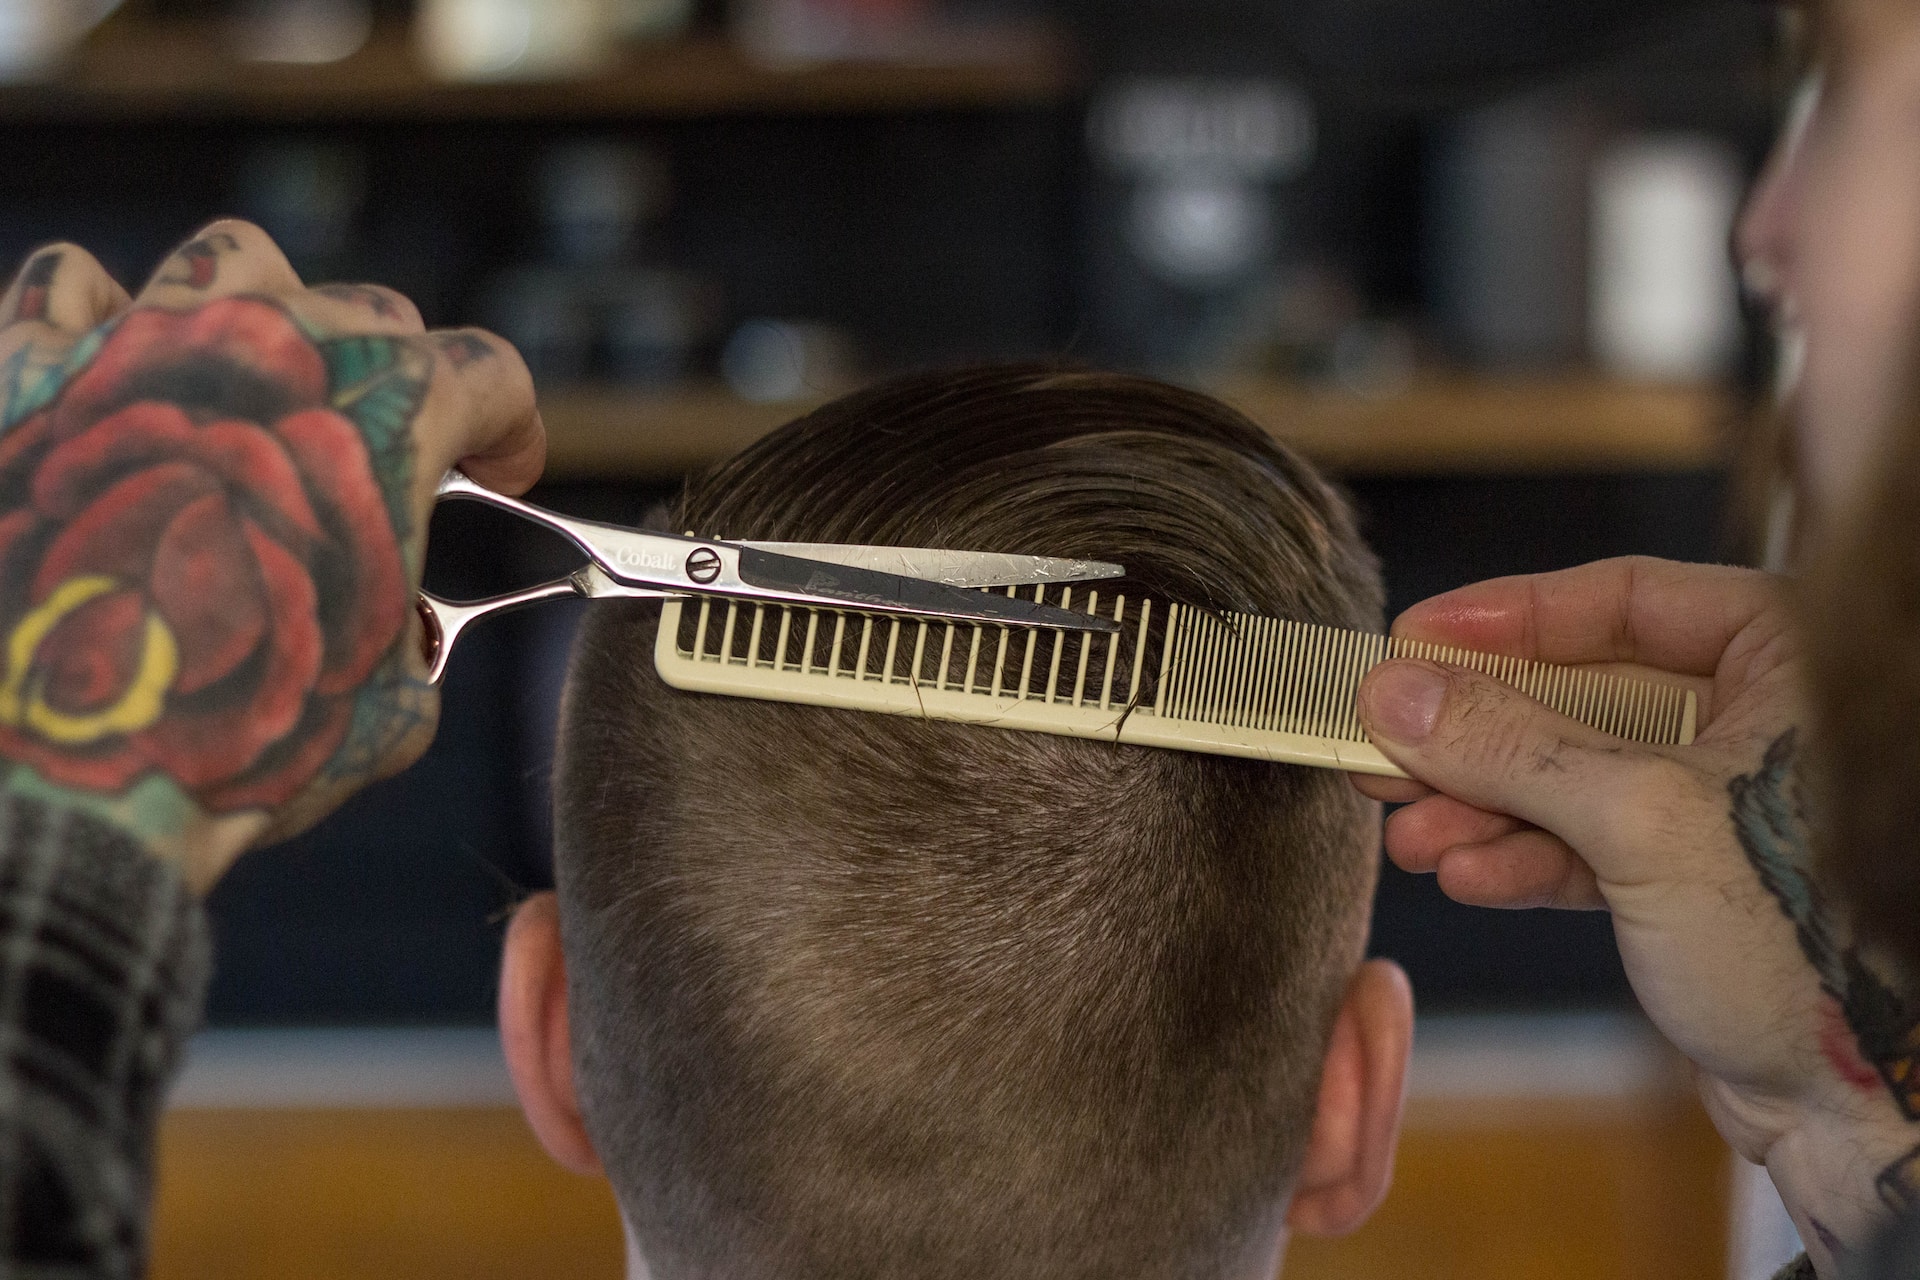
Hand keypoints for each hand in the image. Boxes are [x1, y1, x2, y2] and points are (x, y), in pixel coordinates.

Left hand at [0, 222, 543, 890]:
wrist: (48, 767)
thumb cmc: (226, 738)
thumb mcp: (382, 709)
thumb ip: (411, 638)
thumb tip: (398, 638)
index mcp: (385, 418)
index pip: (488, 374)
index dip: (511, 427)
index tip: (500, 469)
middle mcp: (270, 347)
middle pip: (369, 313)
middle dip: (388, 383)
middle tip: (368, 463)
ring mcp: (139, 340)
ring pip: (233, 262)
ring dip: (260, 318)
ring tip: (247, 387)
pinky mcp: (23, 365)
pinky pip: (68, 284)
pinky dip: (100, 322)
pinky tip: (108, 378)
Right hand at [1352, 556, 1918, 1272]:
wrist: (1863, 1108)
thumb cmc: (1811, 947)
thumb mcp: (1641, 822)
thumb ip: (1510, 747)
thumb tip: (1398, 693)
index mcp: (1789, 661)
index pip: (1623, 600)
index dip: (1506, 618)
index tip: (1412, 639)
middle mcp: (1759, 720)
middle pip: (1579, 692)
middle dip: (1476, 734)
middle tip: (1384, 745)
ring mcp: (1721, 805)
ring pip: (1570, 775)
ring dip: (1480, 806)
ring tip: (1409, 835)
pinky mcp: (1691, 881)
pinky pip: (1584, 845)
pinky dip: (1520, 858)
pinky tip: (1465, 873)